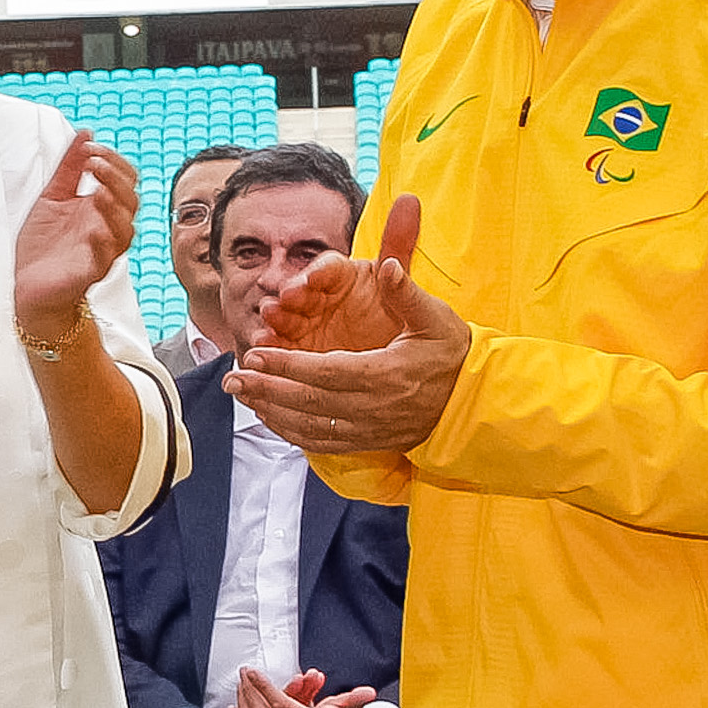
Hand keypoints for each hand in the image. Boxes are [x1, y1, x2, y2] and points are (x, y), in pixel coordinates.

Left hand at [14, 130, 137, 329]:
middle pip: (130, 200)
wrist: (28, 287)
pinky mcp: (90, 272)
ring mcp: (101, 250)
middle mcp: (106, 228)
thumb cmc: (43, 247)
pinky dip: (102, 243)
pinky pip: (104, 258)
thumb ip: (69, 166)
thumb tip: (85, 134)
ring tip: (99, 191)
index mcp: (100, 208)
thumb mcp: (52, 197)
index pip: (124, 178)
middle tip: (94, 162)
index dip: (113, 160)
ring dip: (114, 207)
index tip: (89, 148)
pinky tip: (94, 230)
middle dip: (115, 177)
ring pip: (125, 229)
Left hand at [228, 203, 471, 457]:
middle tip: (231, 376)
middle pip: (309, 402)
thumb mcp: (438, 319)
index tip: (255, 354)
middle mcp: (374, 406)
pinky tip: (268, 417)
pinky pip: (321, 442)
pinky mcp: (368, 441)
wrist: (476, 403)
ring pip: (310, 425)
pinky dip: (290, 432)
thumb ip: (408, 293)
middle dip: (266, 388)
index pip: (327, 372)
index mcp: (386, 374)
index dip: (288, 365)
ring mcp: (370, 429)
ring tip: (240, 393)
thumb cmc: (454, 356)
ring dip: (270, 411)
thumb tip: (389, 265)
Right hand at [258, 195, 421, 356]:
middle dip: (292, 292)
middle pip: (300, 289)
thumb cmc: (396, 317)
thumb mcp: (399, 283)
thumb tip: (408, 197)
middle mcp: (319, 296)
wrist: (398, 365)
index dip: (320, 271)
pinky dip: (269, 344)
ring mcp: (305, 322)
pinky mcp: (296, 349)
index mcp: (342, 276)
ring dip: (274, 313)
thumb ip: (398, 243)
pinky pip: (279, 344)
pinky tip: (264, 344)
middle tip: (287, 298)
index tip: (316, 278)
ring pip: (284, 314)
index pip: (327, 266)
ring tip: (269, 316)